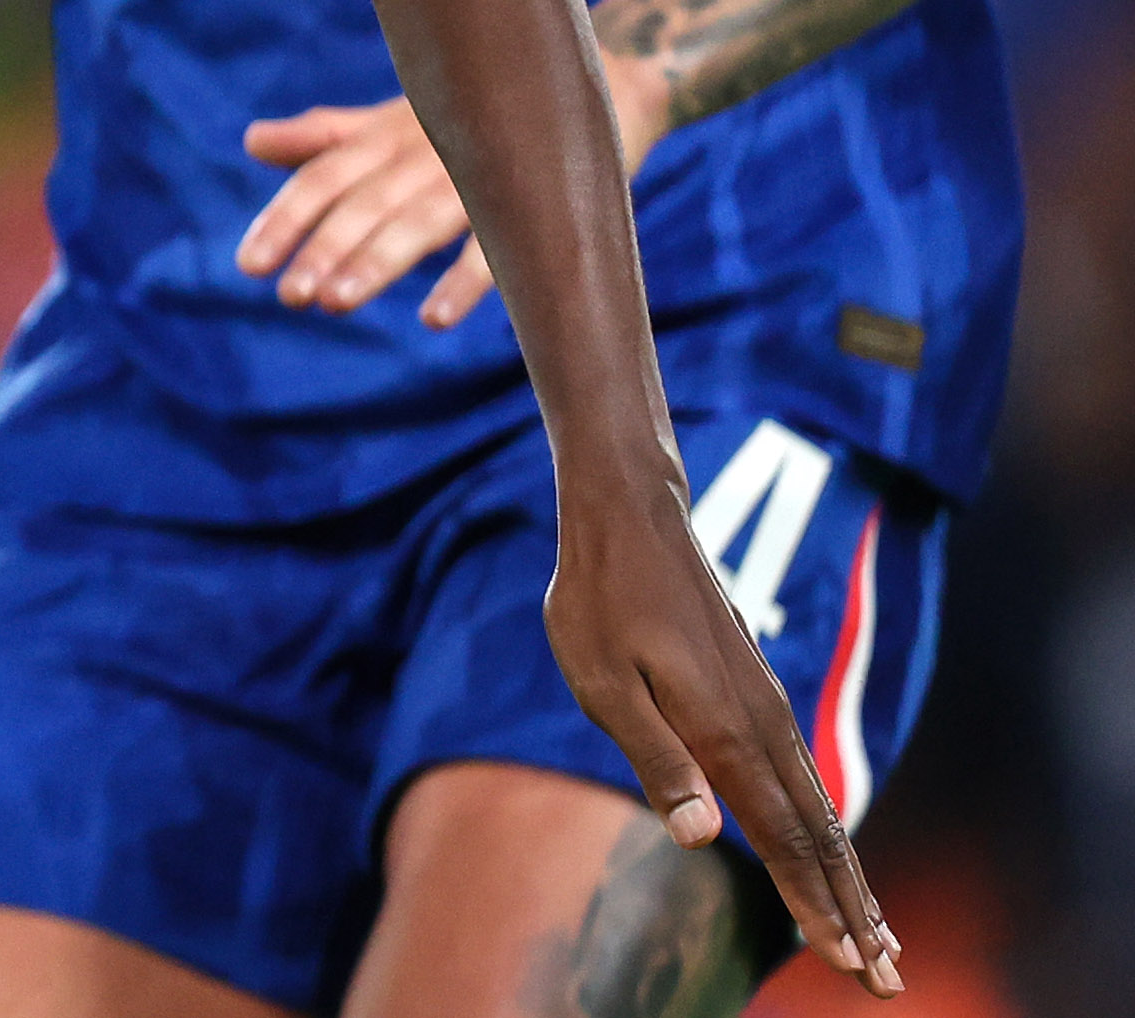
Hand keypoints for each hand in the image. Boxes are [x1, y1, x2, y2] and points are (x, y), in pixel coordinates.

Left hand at [237, 57, 669, 328]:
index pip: (326, 176)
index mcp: (389, 134)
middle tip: (287, 294)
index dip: (287, 217)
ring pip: (420, 220)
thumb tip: (250, 141)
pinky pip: (498, 242)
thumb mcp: (395, 119)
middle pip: (366, 200)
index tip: (249, 264)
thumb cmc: (475, 109)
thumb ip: (327, 136)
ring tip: (332, 300)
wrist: (596, 78)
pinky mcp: (535, 197)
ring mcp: (480, 173)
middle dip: (325, 247)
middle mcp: (427, 150)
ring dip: (377, 260)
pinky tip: (433, 317)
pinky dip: (466, 277)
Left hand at [547, 481, 901, 996]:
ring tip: (878, 939)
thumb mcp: (603, 681)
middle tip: (886, 980)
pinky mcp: (758, 695)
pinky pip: (805, 779)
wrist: (631, 517)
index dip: (815, 907)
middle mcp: (763, 725)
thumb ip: (654, 759)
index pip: (783, 840)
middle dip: (853, 911)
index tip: (849, 964)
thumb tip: (699, 838)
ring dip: (849, 879)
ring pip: (821, 810)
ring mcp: (767, 708)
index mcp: (725, 733)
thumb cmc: (601, 600)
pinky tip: (830, 855)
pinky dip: (828, 832)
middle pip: (820, 837)